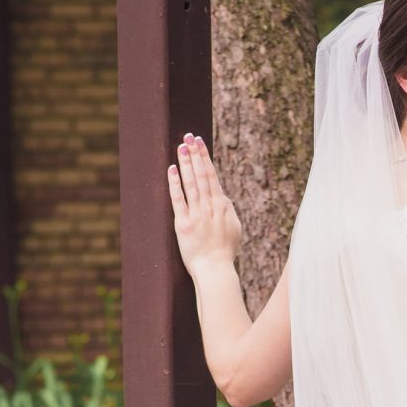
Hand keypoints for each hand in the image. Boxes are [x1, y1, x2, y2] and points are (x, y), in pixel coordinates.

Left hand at [167, 133, 241, 273]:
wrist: (215, 270)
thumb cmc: (225, 251)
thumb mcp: (235, 228)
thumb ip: (227, 209)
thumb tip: (222, 197)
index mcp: (222, 205)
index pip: (212, 175)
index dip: (204, 157)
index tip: (199, 142)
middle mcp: (210, 207)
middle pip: (202, 175)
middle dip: (195, 154)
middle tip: (188, 136)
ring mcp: (197, 215)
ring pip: (191, 183)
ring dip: (186, 163)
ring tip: (180, 146)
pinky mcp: (183, 224)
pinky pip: (178, 200)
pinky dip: (175, 184)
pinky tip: (171, 170)